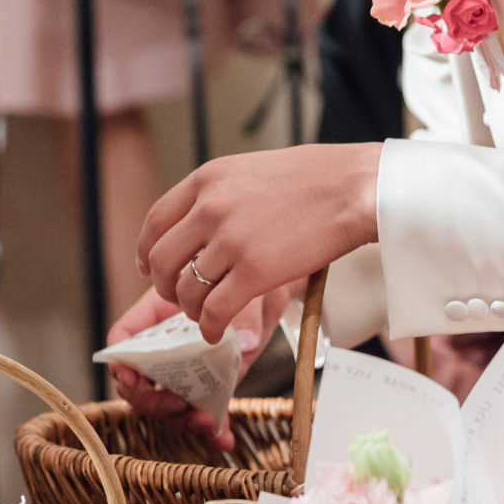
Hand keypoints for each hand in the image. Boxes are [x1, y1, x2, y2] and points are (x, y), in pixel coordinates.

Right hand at [105, 287, 294, 450]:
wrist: (272, 286)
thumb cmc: (247, 269)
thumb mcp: (244, 284)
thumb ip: (243, 313)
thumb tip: (245, 345)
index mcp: (157, 313)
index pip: (122, 340)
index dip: (120, 363)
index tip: (133, 381)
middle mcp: (166, 343)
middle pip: (140, 381)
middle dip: (153, 401)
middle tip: (179, 406)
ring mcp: (187, 365)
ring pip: (168, 401)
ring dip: (182, 419)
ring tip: (208, 423)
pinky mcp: (212, 381)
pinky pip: (204, 409)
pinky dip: (213, 425)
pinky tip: (224, 436)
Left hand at [138, 145, 380, 339]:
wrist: (355, 187)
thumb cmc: (317, 178)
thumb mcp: (252, 171)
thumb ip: (221, 195)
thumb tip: (202, 225)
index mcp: (208, 179)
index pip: (156, 220)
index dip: (148, 250)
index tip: (150, 266)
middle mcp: (211, 208)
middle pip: (162, 259)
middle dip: (164, 286)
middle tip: (179, 298)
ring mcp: (231, 241)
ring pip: (186, 290)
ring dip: (191, 311)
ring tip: (205, 316)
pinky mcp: (255, 272)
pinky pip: (216, 311)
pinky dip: (211, 328)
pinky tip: (218, 333)